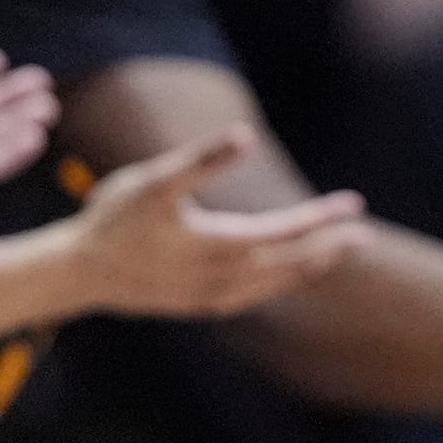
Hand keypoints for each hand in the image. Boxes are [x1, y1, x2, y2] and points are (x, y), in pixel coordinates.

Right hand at [57, 127, 367, 313]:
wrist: (78, 273)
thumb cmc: (113, 218)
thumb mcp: (156, 180)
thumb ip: (203, 160)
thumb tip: (246, 136)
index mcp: (221, 246)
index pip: (286, 231)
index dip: (322, 217)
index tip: (354, 204)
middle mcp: (224, 279)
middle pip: (290, 265)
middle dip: (329, 249)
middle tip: (364, 235)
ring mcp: (212, 298)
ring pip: (274, 286)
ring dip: (307, 269)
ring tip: (333, 255)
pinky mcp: (198, 306)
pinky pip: (253, 298)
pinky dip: (276, 286)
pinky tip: (280, 278)